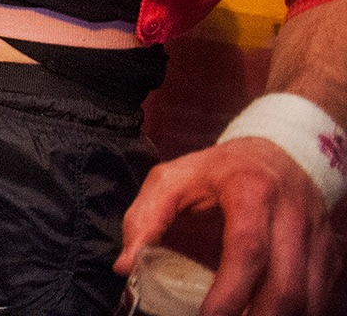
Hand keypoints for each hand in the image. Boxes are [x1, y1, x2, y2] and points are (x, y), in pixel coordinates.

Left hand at [119, 138, 341, 315]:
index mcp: (250, 189)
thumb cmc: (220, 170)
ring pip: (309, 298)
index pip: (248, 247)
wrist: (279, 153)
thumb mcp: (173, 178)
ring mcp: (316, 237)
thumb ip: (145, 217)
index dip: (231, 289)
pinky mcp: (329, 255)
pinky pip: (321, 298)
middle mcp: (292, 214)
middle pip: (285, 284)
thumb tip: (126, 265)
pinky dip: (297, 314)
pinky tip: (267, 314)